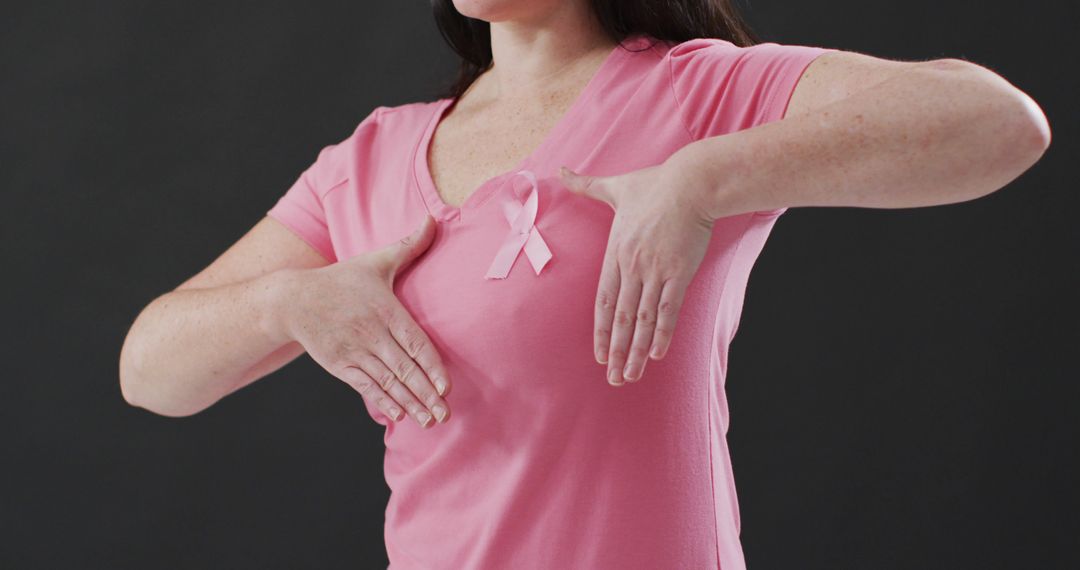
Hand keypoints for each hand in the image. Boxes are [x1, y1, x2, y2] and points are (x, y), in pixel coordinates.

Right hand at [279, 215, 451, 427]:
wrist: (292, 299)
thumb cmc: (341, 279)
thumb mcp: (375, 260)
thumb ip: (409, 245)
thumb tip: (434, 220)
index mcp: (386, 311)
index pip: (416, 343)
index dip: (432, 367)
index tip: (447, 387)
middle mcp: (371, 334)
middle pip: (404, 369)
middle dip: (426, 395)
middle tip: (445, 414)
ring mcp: (354, 351)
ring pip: (387, 382)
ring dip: (409, 404)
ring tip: (429, 421)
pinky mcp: (339, 364)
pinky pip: (364, 387)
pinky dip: (382, 402)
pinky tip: (399, 415)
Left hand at [559, 160, 717, 386]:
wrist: (691, 183)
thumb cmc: (655, 183)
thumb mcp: (615, 185)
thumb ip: (585, 185)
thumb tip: (560, 169)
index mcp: (615, 252)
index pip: (602, 300)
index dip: (600, 330)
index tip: (598, 354)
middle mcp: (632, 267)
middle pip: (619, 317)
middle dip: (615, 351)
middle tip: (612, 378)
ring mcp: (655, 272)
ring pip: (642, 320)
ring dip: (636, 351)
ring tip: (630, 375)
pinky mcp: (680, 273)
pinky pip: (668, 309)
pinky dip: (661, 333)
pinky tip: (656, 354)